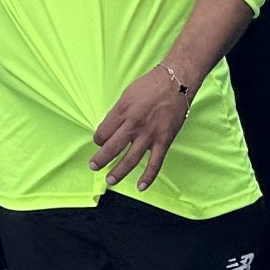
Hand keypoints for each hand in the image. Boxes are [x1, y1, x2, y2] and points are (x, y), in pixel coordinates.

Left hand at [90, 62, 191, 189]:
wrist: (176, 82)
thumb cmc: (150, 85)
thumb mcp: (127, 94)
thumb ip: (118, 113)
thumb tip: (109, 129)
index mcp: (122, 110)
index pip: (103, 132)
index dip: (98, 139)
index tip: (99, 142)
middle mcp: (133, 124)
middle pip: (112, 147)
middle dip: (100, 159)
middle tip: (93, 166)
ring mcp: (149, 134)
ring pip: (130, 159)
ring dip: (118, 171)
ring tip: (110, 180)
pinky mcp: (164, 141)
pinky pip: (155, 163)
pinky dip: (148, 177)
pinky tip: (140, 186)